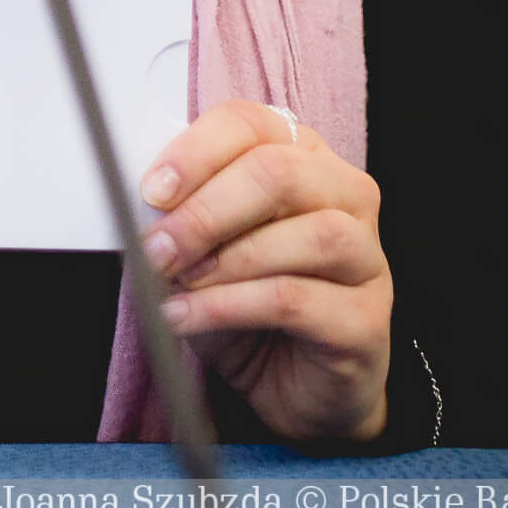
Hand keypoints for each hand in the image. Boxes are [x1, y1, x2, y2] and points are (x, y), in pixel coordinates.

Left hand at [137, 97, 390, 444]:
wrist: (290, 383)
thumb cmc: (247, 300)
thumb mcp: (203, 245)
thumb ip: (181, 211)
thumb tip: (140, 201)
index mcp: (301, 154)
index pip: (250, 124)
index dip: (195, 152)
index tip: (151, 191)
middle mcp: (344, 194)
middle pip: (280, 172)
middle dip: (206, 210)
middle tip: (159, 246)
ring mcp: (366, 256)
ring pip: (308, 235)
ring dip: (227, 260)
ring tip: (178, 282)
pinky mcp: (367, 319)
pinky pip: (298, 300)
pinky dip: (231, 306)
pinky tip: (190, 316)